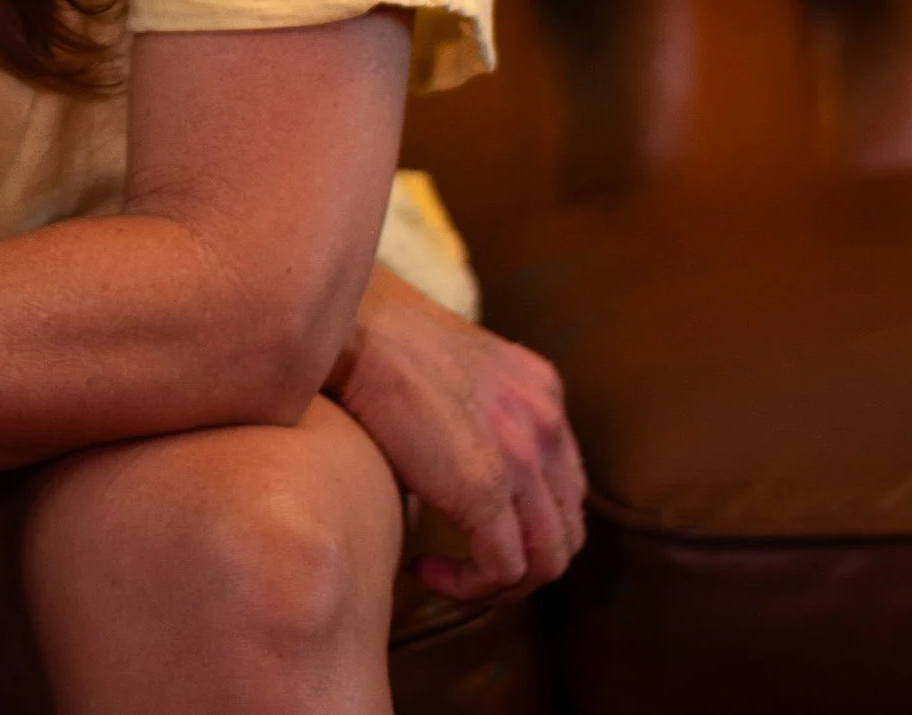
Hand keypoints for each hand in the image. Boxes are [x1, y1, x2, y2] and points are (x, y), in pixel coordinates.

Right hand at [329, 264, 584, 601]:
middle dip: (519, 564)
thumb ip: (478, 417)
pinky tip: (423, 567)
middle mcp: (545, 420)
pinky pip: (500, 569)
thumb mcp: (453, 371)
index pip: (564, 486)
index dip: (526, 525)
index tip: (474, 533)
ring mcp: (522, 453)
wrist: (346, 326)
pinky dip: (466, 585)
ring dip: (497, 584)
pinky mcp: (484, 487)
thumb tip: (458, 469)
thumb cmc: (376, 345)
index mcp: (540, 390)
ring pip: (544, 560)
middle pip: (565, 529)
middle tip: (465, 568)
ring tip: (446, 575)